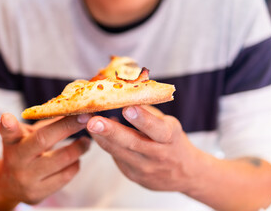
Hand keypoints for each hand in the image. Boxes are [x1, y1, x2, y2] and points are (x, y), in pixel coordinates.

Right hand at [0, 113, 90, 204]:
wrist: (9, 185)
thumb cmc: (24, 151)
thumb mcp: (27, 135)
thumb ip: (45, 124)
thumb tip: (72, 111)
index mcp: (12, 143)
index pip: (9, 132)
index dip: (8, 125)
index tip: (7, 117)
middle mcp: (16, 162)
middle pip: (43, 141)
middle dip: (68, 127)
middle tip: (87, 119)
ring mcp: (26, 180)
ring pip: (61, 161)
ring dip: (79, 149)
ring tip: (86, 142)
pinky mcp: (37, 195)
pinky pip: (64, 177)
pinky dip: (75, 165)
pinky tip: (76, 159)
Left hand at [86, 105, 201, 192]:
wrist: (185, 174)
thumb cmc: (173, 141)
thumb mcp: (168, 124)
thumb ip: (148, 112)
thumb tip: (124, 93)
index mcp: (170, 137)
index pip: (157, 129)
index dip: (142, 119)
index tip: (127, 108)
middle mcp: (158, 155)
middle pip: (132, 143)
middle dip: (110, 131)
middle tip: (93, 121)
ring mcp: (145, 168)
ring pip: (119, 152)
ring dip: (100, 137)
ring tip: (86, 123)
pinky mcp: (133, 176)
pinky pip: (116, 158)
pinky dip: (105, 144)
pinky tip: (96, 133)